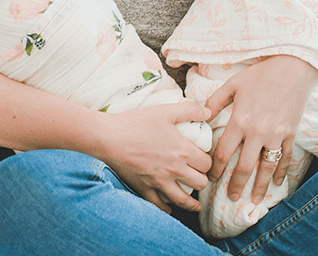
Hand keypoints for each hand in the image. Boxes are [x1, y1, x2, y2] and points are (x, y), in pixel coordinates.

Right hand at [96, 101, 212, 212]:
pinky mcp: (144, 188)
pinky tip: (170, 208)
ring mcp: (159, 182)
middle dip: (203, 180)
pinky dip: (167, 209)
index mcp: (182, 151)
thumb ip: (189, 109)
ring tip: (196, 204)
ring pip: (184, 200)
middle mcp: (174, 169)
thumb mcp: (165, 110)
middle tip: (200, 177)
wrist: (108, 136)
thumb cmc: (136, 122)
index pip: (207, 164)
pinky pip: (159, 206)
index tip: (205, 161)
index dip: (209, 162)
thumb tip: (208, 112)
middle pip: (200, 183)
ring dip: (193, 203)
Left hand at [205, 55, 317, 202]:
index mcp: (239, 121)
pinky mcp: (291, 134)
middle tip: (231, 198)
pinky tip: (278, 183)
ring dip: (260, 187)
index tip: (210, 178)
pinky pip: (286, 158)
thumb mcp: (232, 84)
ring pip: (267, 168)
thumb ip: (215, 101)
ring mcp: (276, 135)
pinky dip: (282, 172)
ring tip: (254, 201)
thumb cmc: (259, 75)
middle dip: (236, 185)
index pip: (224, 152)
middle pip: (244, 167)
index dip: (216, 168)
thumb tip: (201, 113)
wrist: (292, 68)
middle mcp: (257, 132)